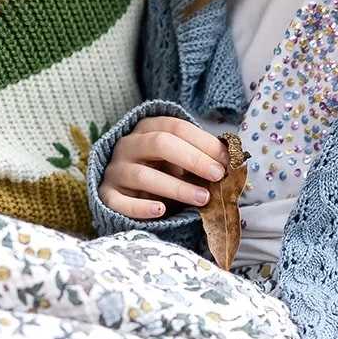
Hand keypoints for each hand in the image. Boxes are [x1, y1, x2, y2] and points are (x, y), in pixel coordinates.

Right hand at [97, 116, 228, 220]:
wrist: (128, 191)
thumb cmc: (162, 170)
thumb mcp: (179, 159)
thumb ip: (199, 156)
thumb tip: (230, 159)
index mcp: (148, 128)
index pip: (176, 127)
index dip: (203, 142)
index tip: (226, 159)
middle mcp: (128, 145)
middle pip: (160, 144)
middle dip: (193, 159)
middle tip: (217, 176)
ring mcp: (115, 170)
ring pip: (144, 176)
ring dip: (177, 188)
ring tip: (202, 198)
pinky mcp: (106, 195)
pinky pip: (120, 202)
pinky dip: (141, 208)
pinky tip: (161, 210)